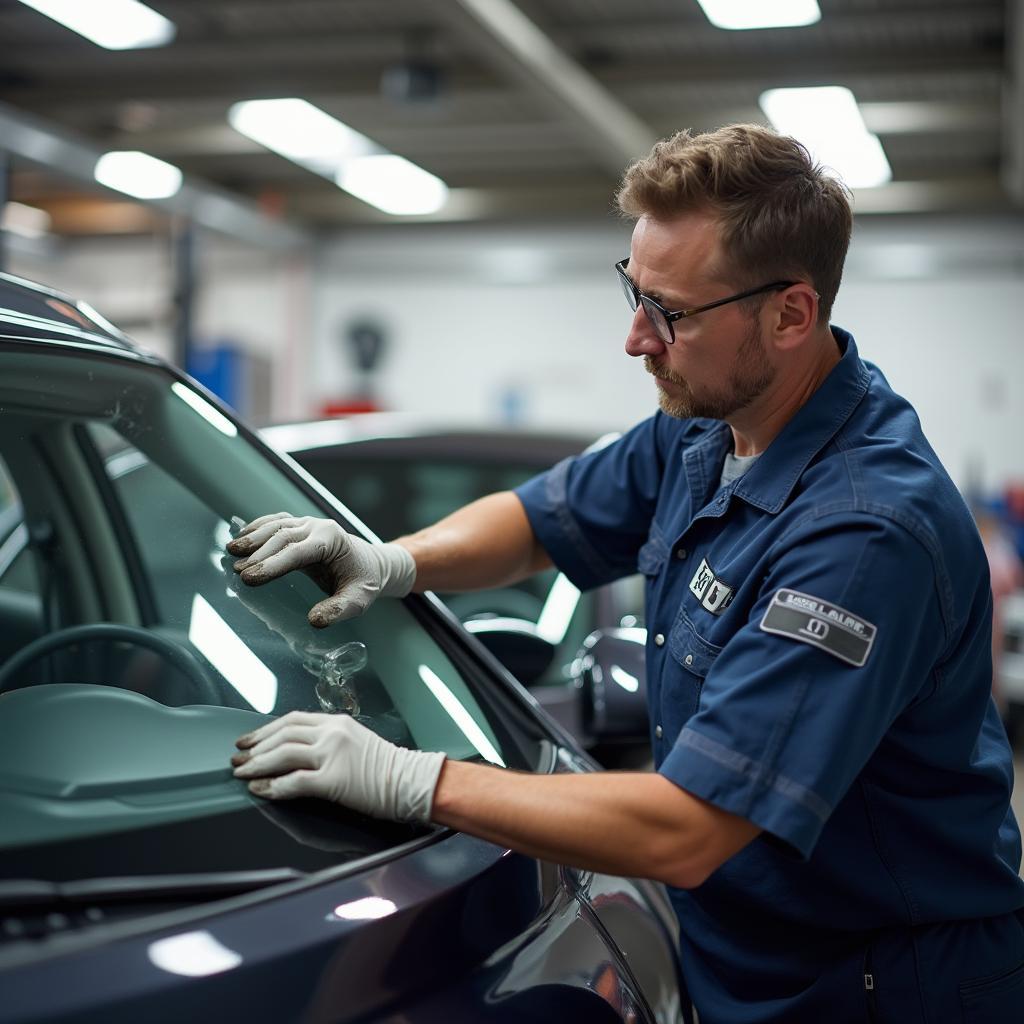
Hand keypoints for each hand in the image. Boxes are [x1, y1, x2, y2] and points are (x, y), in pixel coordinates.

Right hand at [227, 513, 415, 626]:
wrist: (371, 564)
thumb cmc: (364, 581)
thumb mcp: (359, 600)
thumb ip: (339, 610)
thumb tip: (315, 621)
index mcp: (332, 540)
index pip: (297, 552)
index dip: (272, 564)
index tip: (250, 578)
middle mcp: (318, 527)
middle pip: (282, 537)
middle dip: (258, 554)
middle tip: (237, 571)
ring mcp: (308, 524)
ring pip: (276, 526)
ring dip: (253, 537)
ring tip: (231, 551)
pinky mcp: (300, 526)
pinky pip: (276, 523)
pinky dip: (257, 528)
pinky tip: (241, 537)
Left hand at [231, 711, 445, 822]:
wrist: (409, 781)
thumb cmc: (386, 767)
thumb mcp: (354, 741)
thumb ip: (327, 740)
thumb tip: (295, 752)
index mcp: (336, 721)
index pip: (291, 720)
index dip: (265, 730)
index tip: (248, 741)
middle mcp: (332, 733)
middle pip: (283, 734)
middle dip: (255, 747)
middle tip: (237, 759)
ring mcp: (332, 754)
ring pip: (283, 754)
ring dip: (258, 765)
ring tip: (241, 774)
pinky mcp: (333, 779)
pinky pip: (295, 781)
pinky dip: (274, 786)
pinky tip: (260, 790)